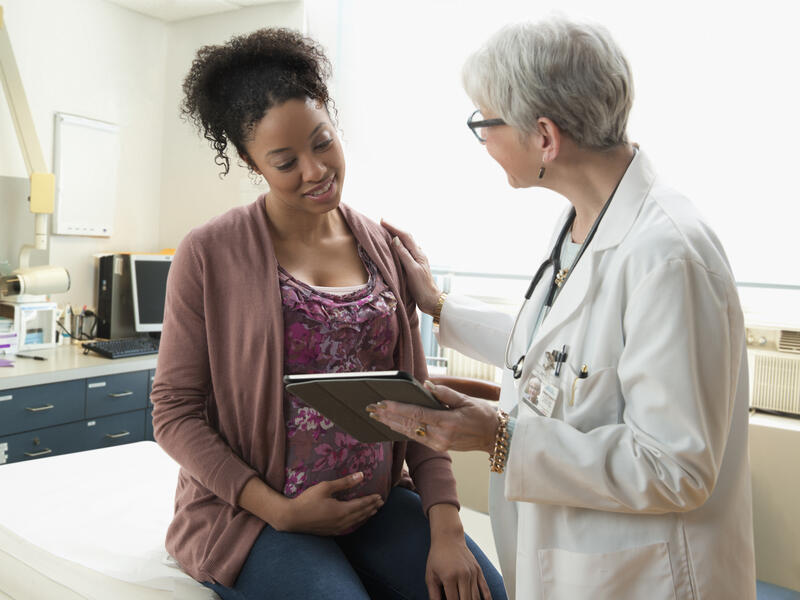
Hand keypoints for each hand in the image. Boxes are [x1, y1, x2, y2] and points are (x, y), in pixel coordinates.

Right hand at [275, 472, 383, 534]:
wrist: (292, 518)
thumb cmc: (307, 500)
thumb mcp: (325, 487)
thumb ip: (344, 482)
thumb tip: (361, 475)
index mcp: (342, 510)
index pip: (362, 505)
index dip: (371, 500)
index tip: (380, 496)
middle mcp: (342, 522)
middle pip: (361, 514)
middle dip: (372, 507)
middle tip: (381, 502)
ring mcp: (336, 528)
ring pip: (356, 522)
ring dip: (366, 515)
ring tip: (373, 511)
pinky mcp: (331, 532)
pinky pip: (349, 527)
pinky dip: (357, 522)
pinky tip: (357, 520)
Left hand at [368, 382, 497, 453]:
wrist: (494, 437)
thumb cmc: (483, 415)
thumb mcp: (467, 400)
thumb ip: (445, 393)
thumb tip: (426, 385)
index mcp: (448, 422)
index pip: (416, 414)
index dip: (397, 409)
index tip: (382, 403)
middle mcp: (441, 436)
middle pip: (409, 425)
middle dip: (388, 417)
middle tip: (372, 409)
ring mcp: (439, 444)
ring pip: (410, 433)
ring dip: (392, 424)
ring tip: (377, 417)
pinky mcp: (439, 447)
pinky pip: (416, 438)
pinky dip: (402, 430)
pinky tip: (392, 425)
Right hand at [381, 220, 440, 314]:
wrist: (431, 300)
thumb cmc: (422, 286)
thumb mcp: (412, 270)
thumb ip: (404, 255)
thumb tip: (395, 239)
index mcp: (418, 253)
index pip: (405, 236)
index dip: (394, 227)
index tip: (382, 221)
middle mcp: (418, 254)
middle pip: (406, 237)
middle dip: (395, 229)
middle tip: (382, 222)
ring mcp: (417, 260)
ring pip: (406, 243)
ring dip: (397, 235)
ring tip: (386, 231)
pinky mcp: (414, 266)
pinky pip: (405, 251)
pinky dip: (398, 245)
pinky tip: (395, 247)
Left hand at [427, 504, 491, 599]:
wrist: (448, 538)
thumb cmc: (437, 556)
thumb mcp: (430, 576)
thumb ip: (433, 594)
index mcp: (449, 577)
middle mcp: (463, 575)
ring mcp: (472, 573)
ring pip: (476, 597)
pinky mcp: (478, 571)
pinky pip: (485, 588)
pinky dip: (487, 598)